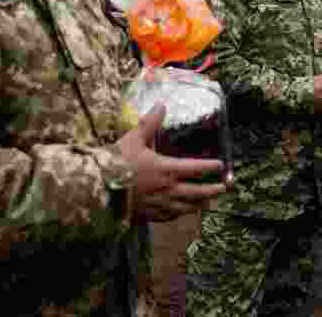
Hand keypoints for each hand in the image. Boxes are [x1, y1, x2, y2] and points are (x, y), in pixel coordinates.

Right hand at [117, 103, 227, 222]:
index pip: (195, 168)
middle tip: (223, 188)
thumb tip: (161, 105)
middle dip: (212, 190)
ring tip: (208, 203)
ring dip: (200, 204)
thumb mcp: (133, 139)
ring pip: (186, 207)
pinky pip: (170, 216)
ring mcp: (158, 205)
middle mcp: (166, 189)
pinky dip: (180, 214)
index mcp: (165, 169)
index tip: (220, 165)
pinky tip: (182, 212)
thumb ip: (149, 123)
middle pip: (197, 192)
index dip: (210, 167)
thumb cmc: (116, 163)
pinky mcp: (148, 215)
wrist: (98, 190)